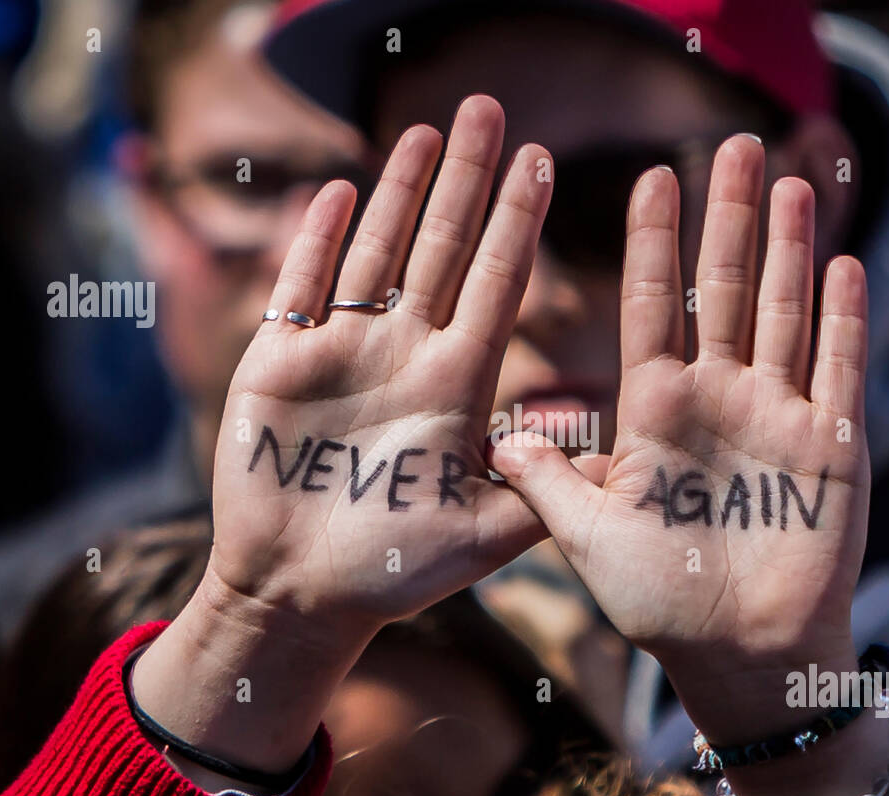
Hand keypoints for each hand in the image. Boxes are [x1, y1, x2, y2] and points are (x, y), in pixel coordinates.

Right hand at [134, 96, 553, 771]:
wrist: (302, 592)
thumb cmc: (394, 570)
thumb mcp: (484, 534)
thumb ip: (542, 488)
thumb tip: (609, 444)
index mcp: (457, 384)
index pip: (495, 284)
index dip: (517, 222)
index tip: (543, 161)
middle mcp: (406, 355)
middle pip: (442, 248)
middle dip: (467, 181)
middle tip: (491, 110)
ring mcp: (343, 353)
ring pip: (376, 252)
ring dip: (398, 191)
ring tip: (427, 132)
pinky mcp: (279, 363)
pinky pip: (300, 288)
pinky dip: (316, 241)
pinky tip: (335, 190)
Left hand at [489, 136, 870, 744]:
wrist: (740, 658)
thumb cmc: (661, 603)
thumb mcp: (589, 537)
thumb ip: (551, 482)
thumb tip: (496, 439)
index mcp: (657, 412)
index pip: (657, 307)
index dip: (657, 243)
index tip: (654, 177)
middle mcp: (719, 402)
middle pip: (727, 291)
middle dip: (729, 218)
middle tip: (734, 142)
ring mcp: (779, 418)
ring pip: (787, 313)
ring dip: (789, 248)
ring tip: (789, 180)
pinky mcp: (832, 447)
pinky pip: (838, 368)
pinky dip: (843, 318)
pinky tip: (842, 262)